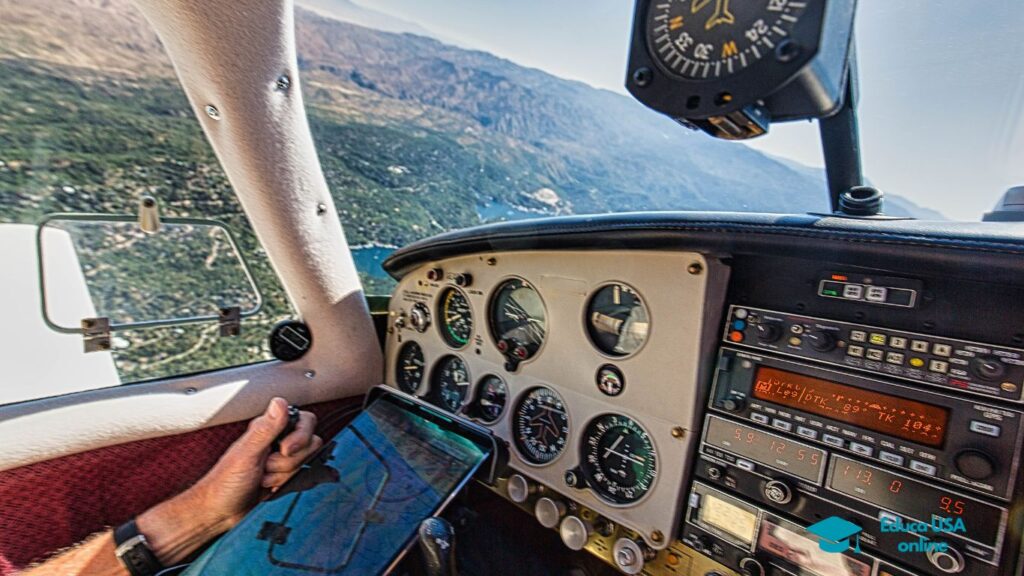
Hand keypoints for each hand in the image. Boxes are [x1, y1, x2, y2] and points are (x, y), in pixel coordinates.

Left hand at [186, 397, 322, 530]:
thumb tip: (280, 403)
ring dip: (286, 476)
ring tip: (264, 480)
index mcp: (267, 430)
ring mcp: (283, 462)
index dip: (300, 436)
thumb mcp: (246, 454)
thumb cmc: (223, 484)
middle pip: (310, 444)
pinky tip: (277, 488)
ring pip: (307, 463)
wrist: (219, 514)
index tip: (285, 449)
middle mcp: (278, 443)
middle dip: (289, 462)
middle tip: (267, 467)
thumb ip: (266, 428)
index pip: (305, 421)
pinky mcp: (286, 479)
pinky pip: (305, 478)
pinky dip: (294, 484)